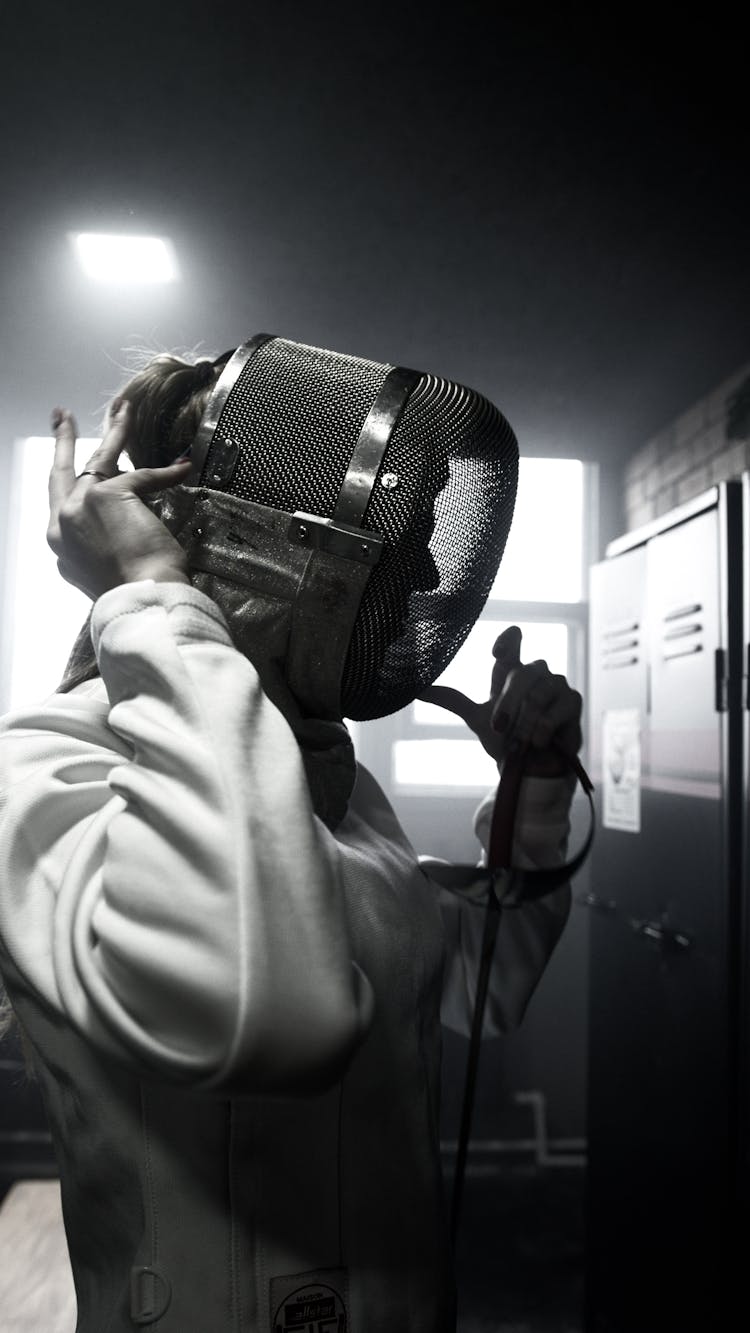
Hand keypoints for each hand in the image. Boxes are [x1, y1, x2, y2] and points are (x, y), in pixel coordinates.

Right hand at [47, 402, 192, 599]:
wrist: (143, 599)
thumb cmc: (135, 593)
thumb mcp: (105, 571)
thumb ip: (100, 548)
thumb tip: (116, 534)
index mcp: (62, 547)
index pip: (65, 507)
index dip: (77, 489)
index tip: (82, 478)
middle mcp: (62, 525)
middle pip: (60, 473)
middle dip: (63, 442)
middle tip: (62, 417)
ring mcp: (80, 507)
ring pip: (97, 459)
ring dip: (112, 431)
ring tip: (122, 408)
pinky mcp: (107, 495)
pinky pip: (142, 475)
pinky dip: (165, 472)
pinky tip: (182, 466)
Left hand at [419, 625, 582, 777]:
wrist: (529, 769)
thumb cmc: (506, 740)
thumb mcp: (475, 719)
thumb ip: (452, 700)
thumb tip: (417, 690)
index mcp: (512, 672)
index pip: (512, 642)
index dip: (508, 640)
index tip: (496, 652)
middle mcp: (535, 673)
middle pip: (522, 673)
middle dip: (509, 702)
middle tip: (499, 727)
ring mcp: (556, 685)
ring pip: (539, 693)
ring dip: (525, 722)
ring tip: (520, 742)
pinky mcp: (573, 701)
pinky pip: (556, 710)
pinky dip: (542, 730)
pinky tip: (538, 742)